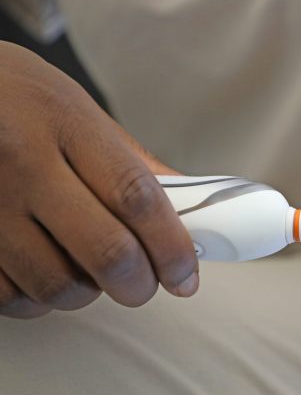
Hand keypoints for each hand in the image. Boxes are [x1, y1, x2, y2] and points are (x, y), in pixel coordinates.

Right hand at [0, 42, 198, 318]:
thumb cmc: (10, 96)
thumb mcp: (74, 108)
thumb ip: (130, 162)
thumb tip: (189, 204)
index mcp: (66, 123)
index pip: (137, 199)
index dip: (172, 247)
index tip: (184, 274)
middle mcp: (23, 162)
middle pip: (107, 252)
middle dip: (139, 284)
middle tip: (144, 284)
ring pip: (57, 285)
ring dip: (87, 293)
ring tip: (88, 273)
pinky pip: (8, 296)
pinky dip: (35, 299)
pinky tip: (41, 272)